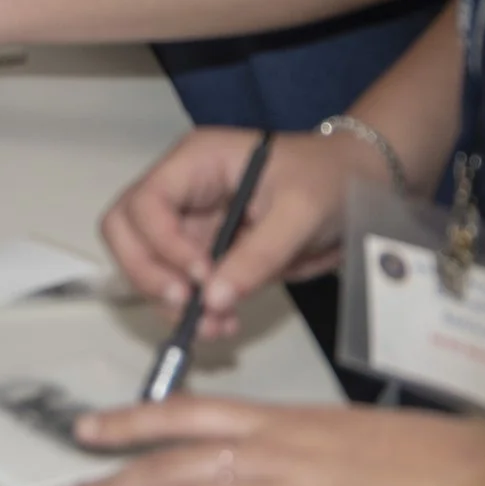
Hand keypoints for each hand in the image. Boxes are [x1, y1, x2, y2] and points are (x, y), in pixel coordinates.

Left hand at [59, 398, 484, 485]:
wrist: (476, 483)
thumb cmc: (426, 460)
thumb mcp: (349, 434)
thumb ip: (297, 444)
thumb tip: (260, 458)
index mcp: (285, 419)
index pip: (188, 413)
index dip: (131, 421)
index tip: (89, 428)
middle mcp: (274, 451)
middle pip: (172, 462)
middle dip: (112, 479)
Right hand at [100, 130, 374, 339]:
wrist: (357, 189)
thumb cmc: (329, 181)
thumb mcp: (300, 212)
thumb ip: (258, 255)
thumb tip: (214, 299)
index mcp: (198, 161)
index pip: (146, 201)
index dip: (161, 244)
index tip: (201, 278)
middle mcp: (183, 190)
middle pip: (127, 231)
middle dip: (148, 274)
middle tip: (188, 305)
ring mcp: (191, 223)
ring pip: (148, 265)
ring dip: (171, 302)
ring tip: (218, 324)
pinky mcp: (206, 254)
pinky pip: (179, 286)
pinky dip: (193, 311)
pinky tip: (226, 322)